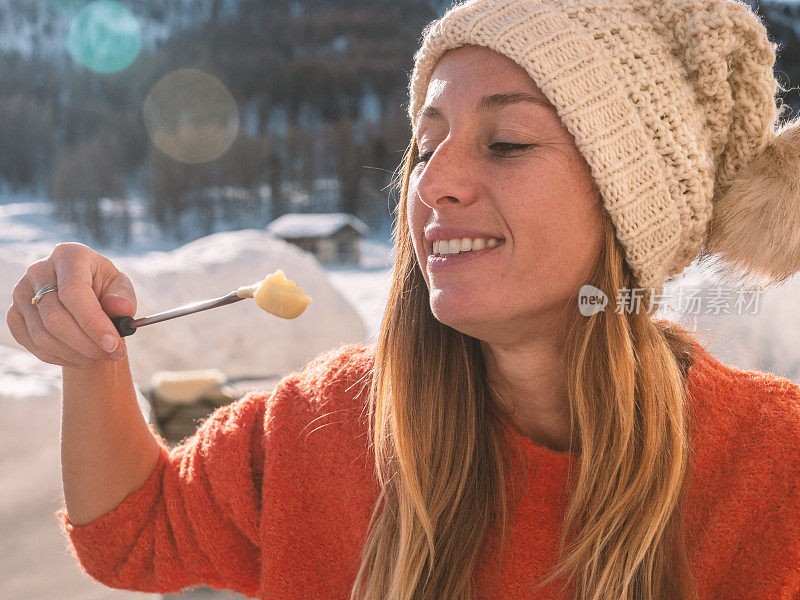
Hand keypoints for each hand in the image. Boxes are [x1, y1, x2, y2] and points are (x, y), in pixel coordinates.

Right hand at [6, 242, 136, 366]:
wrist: (85, 296)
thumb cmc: (105, 289)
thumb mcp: (121, 287)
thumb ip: (123, 297)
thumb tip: (121, 309)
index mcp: (69, 255)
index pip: (74, 292)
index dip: (93, 322)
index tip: (113, 344)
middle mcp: (39, 270)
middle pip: (55, 318)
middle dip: (87, 344)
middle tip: (113, 354)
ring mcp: (22, 293)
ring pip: (43, 336)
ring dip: (76, 354)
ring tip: (100, 357)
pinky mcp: (14, 314)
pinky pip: (33, 345)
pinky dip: (60, 357)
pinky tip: (81, 357)